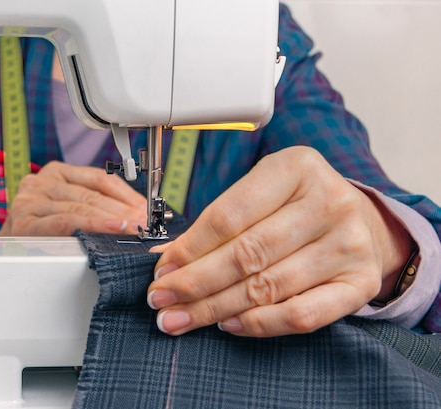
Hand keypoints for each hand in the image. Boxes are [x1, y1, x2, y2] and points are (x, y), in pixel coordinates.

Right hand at [0, 161, 146, 235]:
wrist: (8, 248)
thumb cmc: (44, 230)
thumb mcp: (69, 207)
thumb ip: (96, 204)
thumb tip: (137, 214)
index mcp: (56, 173)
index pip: (99, 178)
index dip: (126, 193)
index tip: (145, 208)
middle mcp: (41, 182)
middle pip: (91, 193)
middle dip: (123, 209)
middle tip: (145, 222)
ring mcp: (30, 201)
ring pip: (80, 206)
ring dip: (112, 218)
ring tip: (134, 228)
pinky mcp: (25, 222)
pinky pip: (65, 222)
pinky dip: (91, 225)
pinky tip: (110, 228)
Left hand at [147, 146, 411, 336]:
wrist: (360, 221)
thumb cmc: (296, 206)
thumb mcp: (260, 194)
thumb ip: (219, 223)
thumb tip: (169, 261)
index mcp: (296, 167)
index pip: (229, 215)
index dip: (190, 248)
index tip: (162, 270)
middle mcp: (329, 201)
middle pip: (247, 253)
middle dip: (195, 283)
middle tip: (161, 301)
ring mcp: (350, 243)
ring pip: (269, 286)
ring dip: (216, 308)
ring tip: (182, 318)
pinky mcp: (360, 282)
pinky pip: (303, 314)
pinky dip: (260, 324)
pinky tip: (228, 325)